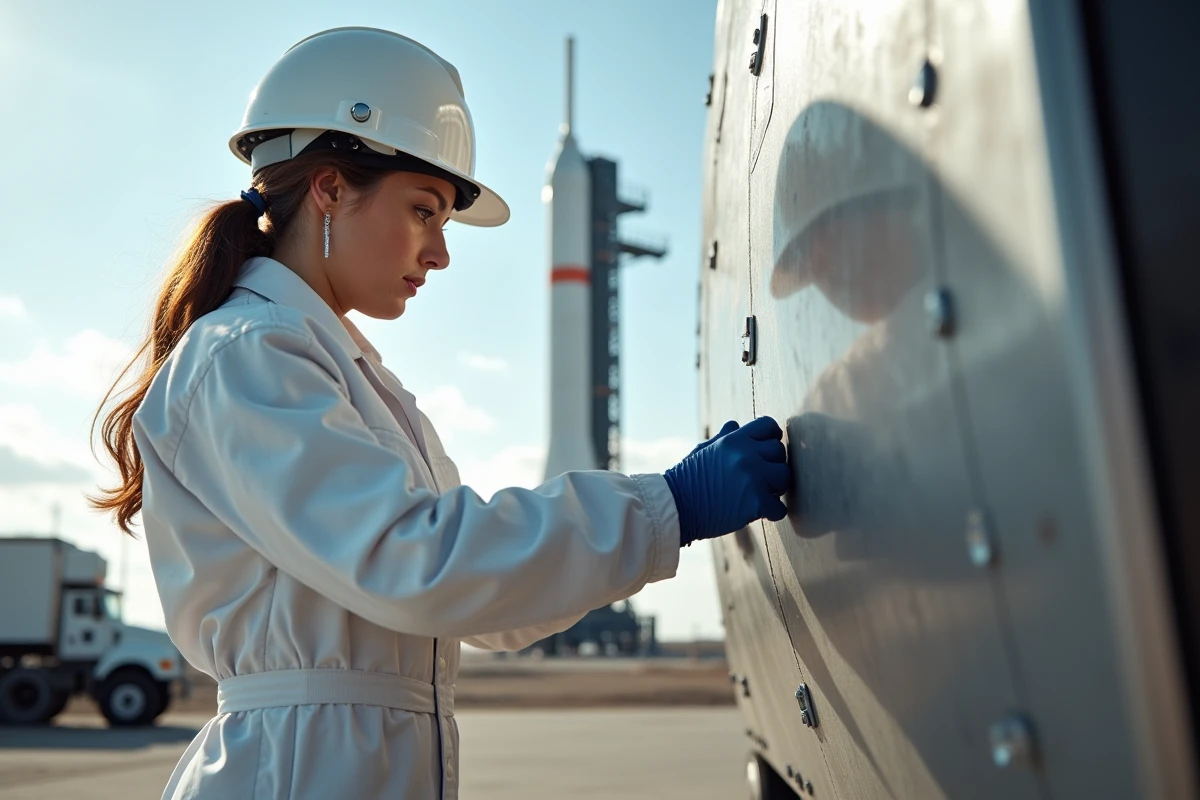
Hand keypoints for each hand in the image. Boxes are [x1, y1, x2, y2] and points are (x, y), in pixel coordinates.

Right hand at [663, 417, 790, 546]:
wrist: (676, 507)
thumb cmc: (687, 479)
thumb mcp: (703, 451)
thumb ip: (723, 438)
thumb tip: (735, 425)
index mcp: (734, 440)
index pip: (768, 425)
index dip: (771, 436)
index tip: (768, 449)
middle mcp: (746, 455)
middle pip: (779, 452)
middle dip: (771, 464)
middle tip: (761, 477)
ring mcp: (753, 478)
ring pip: (784, 477)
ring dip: (776, 487)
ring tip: (761, 493)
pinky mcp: (756, 503)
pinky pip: (780, 507)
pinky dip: (773, 512)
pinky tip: (761, 513)